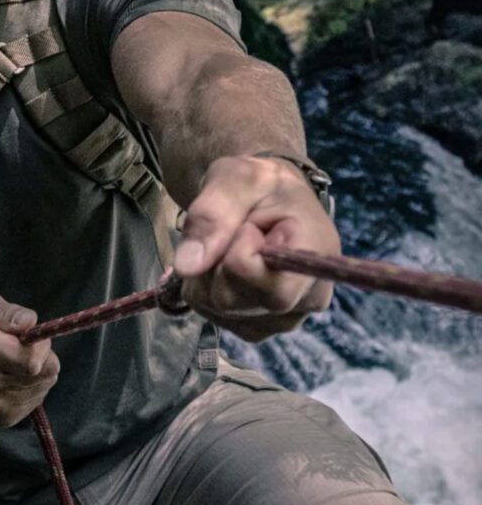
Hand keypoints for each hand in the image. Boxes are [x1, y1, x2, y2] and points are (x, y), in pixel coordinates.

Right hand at [0, 292, 59, 426]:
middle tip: (22, 348)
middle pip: (43, 372)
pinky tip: (12, 377)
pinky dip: (32, 385)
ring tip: (15, 362)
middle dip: (41, 355)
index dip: (39, 344)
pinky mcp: (5, 419)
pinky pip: (37, 397)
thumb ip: (7, 312)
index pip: (31, 358)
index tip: (29, 336)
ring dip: (38, 370)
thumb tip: (31, 323)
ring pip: (44, 384)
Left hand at [173, 156, 340, 341]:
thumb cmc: (258, 185)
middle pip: (234, 300)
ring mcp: (284, 318)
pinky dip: (205, 287)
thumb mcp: (235, 179)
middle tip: (231, 231)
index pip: (273, 288)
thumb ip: (212, 215)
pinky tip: (223, 264)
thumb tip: (187, 266)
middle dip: (215, 262)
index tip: (246, 225)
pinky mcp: (258, 326)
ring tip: (228, 244)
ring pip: (217, 309)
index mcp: (317, 256)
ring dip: (206, 274)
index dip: (239, 256)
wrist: (264, 198)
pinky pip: (211, 314)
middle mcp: (309, 297)